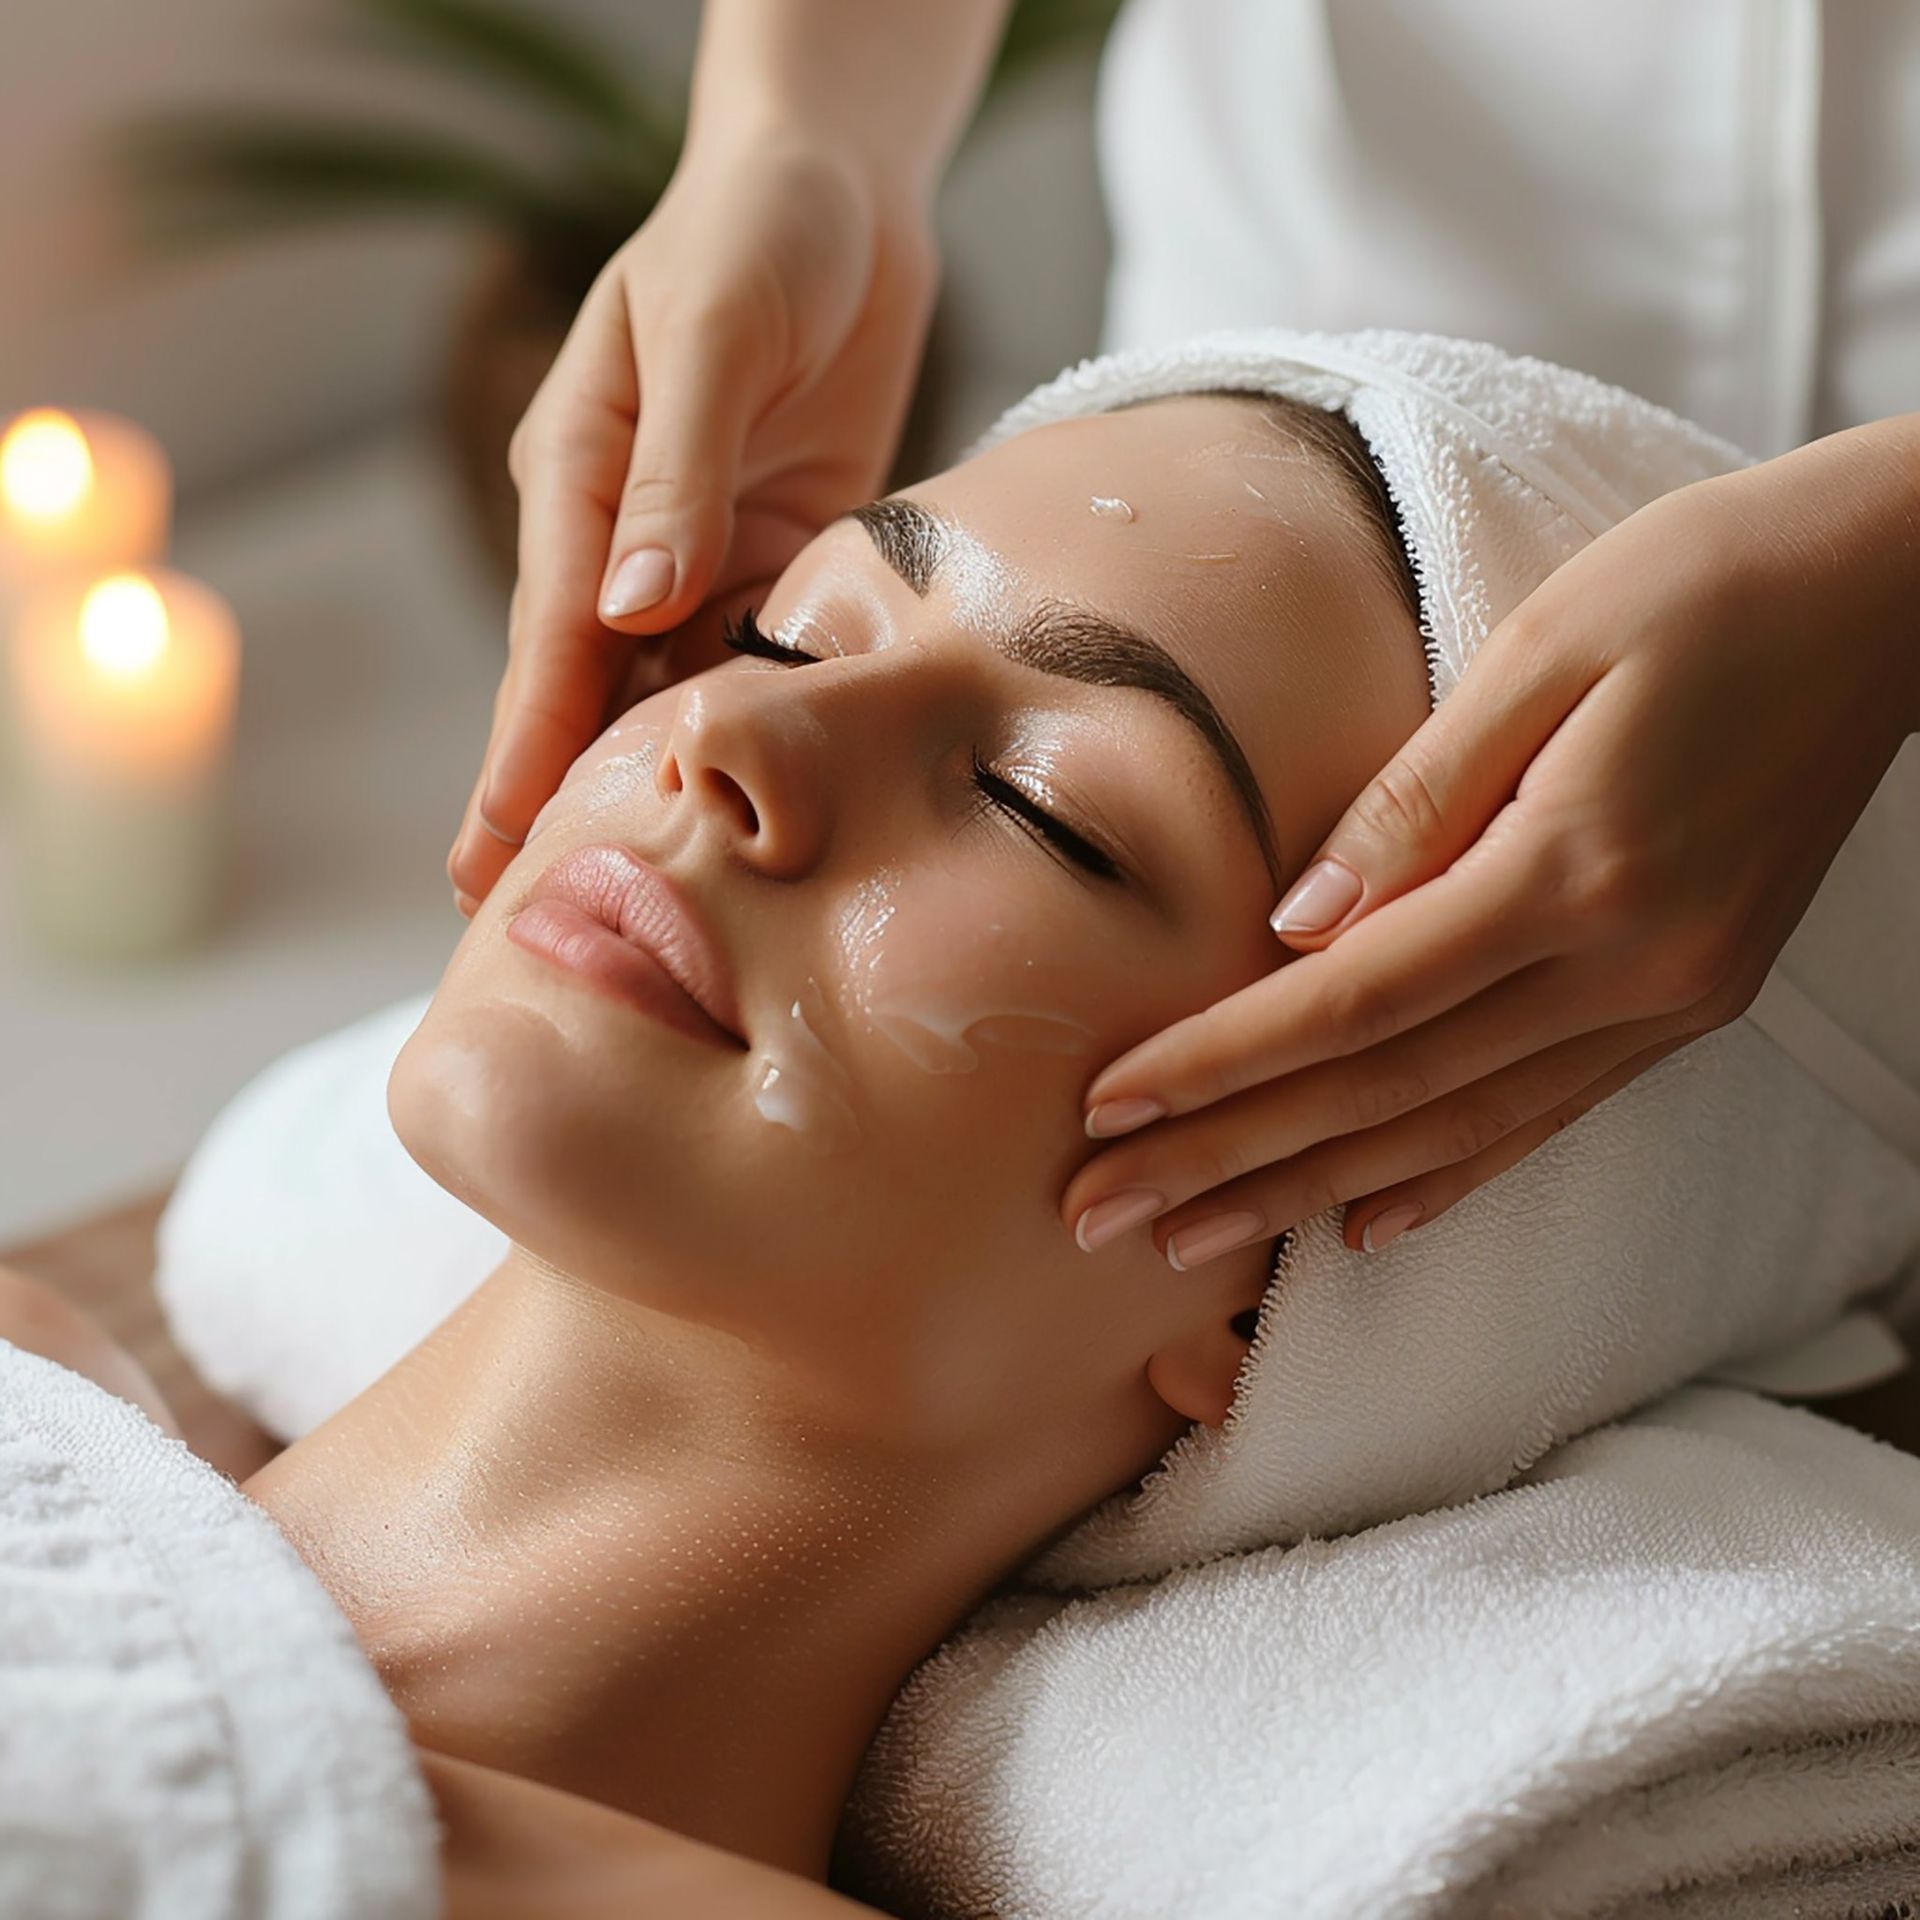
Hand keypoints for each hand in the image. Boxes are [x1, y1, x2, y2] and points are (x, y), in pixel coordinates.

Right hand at [447, 137, 937, 909]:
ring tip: (645, 894)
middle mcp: (630, 535)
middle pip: (590, 689)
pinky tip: (750, 806)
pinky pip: (758, 659)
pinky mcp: (777, 557)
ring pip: (669, 690)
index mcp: (580, 480)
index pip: (548, 640)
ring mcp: (704, 553)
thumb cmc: (757, 232)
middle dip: (562, 797)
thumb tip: (632, 603)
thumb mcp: (709, 332)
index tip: (495, 851)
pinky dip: (750, 731)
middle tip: (537, 915)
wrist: (843, 194)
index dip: (525, 751)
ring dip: (655, 785)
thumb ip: (673, 472)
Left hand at [1061, 424, 1919, 1269]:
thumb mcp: (1542, 648)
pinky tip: (1363, 1226)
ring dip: (1309, 1192)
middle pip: (1383, 1094)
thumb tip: (1291, 927)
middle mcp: (1625, 969)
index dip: (1218, 1066)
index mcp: (1573, 872)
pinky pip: (1544, 1117)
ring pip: (1453, 1131)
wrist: (1896, 589)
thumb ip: (1412, 801)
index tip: (1105, 1111)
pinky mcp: (1689, 1002)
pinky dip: (1444, 1179)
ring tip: (1190, 1245)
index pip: (1351, 1006)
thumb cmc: (1706, 582)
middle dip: (1228, 1160)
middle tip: (1100, 1217)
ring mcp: (1668, 1001)